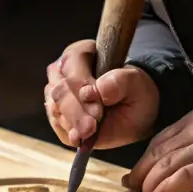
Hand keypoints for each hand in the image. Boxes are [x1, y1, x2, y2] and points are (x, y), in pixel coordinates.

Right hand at [44, 39, 159, 149]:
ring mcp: (56, 93)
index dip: (82, 88)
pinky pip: (57, 125)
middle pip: (60, 91)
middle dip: (77, 113)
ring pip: (56, 109)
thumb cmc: (134, 91)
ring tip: (90, 133)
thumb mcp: (137, 83)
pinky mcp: (57, 115)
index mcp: (80, 54)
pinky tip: (82, 137)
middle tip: (93, 127)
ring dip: (73, 124)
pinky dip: (69, 133)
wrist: (134, 110)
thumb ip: (120, 81)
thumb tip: (98, 89)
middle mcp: (62, 71)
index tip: (98, 109)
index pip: (72, 68)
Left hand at [123, 105, 192, 191]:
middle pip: (160, 151)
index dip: (145, 160)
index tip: (135, 177)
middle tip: (132, 190)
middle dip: (142, 172)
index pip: (161, 140)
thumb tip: (168, 176)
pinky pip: (183, 177)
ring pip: (167, 164)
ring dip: (151, 184)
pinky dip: (166, 189)